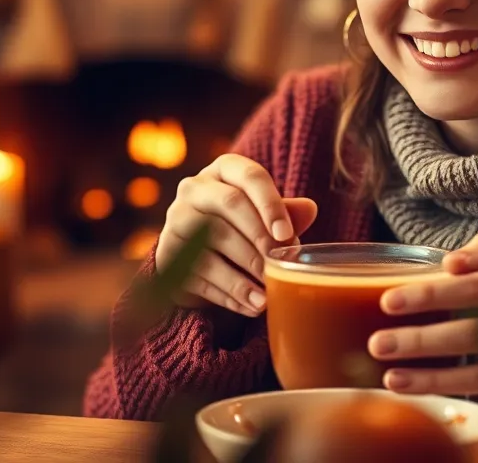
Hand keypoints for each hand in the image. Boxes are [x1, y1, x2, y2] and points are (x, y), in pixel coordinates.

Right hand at [157, 154, 317, 317]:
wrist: (197, 254)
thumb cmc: (242, 227)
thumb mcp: (264, 217)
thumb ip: (285, 213)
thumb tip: (310, 208)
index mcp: (225, 170)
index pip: (250, 176)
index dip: (271, 204)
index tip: (286, 236)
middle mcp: (195, 188)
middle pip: (231, 204)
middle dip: (259, 238)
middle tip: (279, 266)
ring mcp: (176, 219)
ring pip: (213, 241)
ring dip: (244, 273)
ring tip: (267, 296)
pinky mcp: (166, 253)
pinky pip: (198, 273)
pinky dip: (229, 294)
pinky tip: (251, 306)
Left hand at [368, 232, 477, 411]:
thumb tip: (448, 263)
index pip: (476, 286)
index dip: (432, 293)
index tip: (388, 301)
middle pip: (475, 332)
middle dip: (421, 339)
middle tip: (378, 343)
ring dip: (430, 376)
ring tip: (388, 376)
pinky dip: (449, 391)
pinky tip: (416, 390)